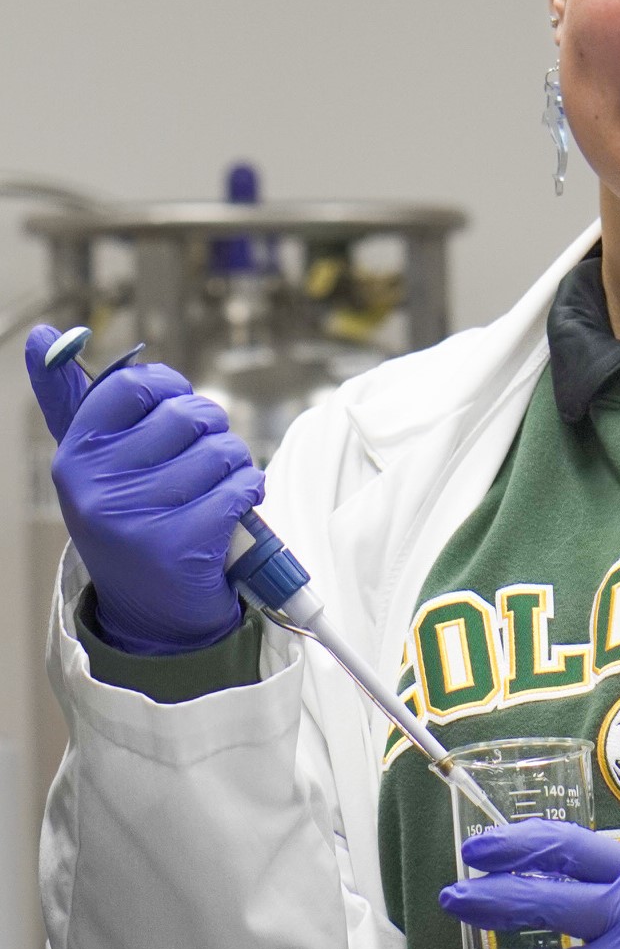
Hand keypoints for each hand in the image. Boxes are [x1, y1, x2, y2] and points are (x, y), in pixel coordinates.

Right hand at [26, 324, 263, 655]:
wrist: (153, 614)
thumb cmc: (132, 519)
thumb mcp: (96, 463)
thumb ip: (71, 400)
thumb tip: (42, 334)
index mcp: (74, 456)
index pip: (135, 386)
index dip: (172, 390)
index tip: (177, 411)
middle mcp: (94, 487)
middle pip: (189, 415)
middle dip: (212, 432)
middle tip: (202, 464)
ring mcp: (134, 519)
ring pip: (221, 451)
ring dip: (236, 467)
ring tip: (217, 491)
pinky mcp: (178, 548)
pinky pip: (240, 488)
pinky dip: (249, 494)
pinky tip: (233, 513)